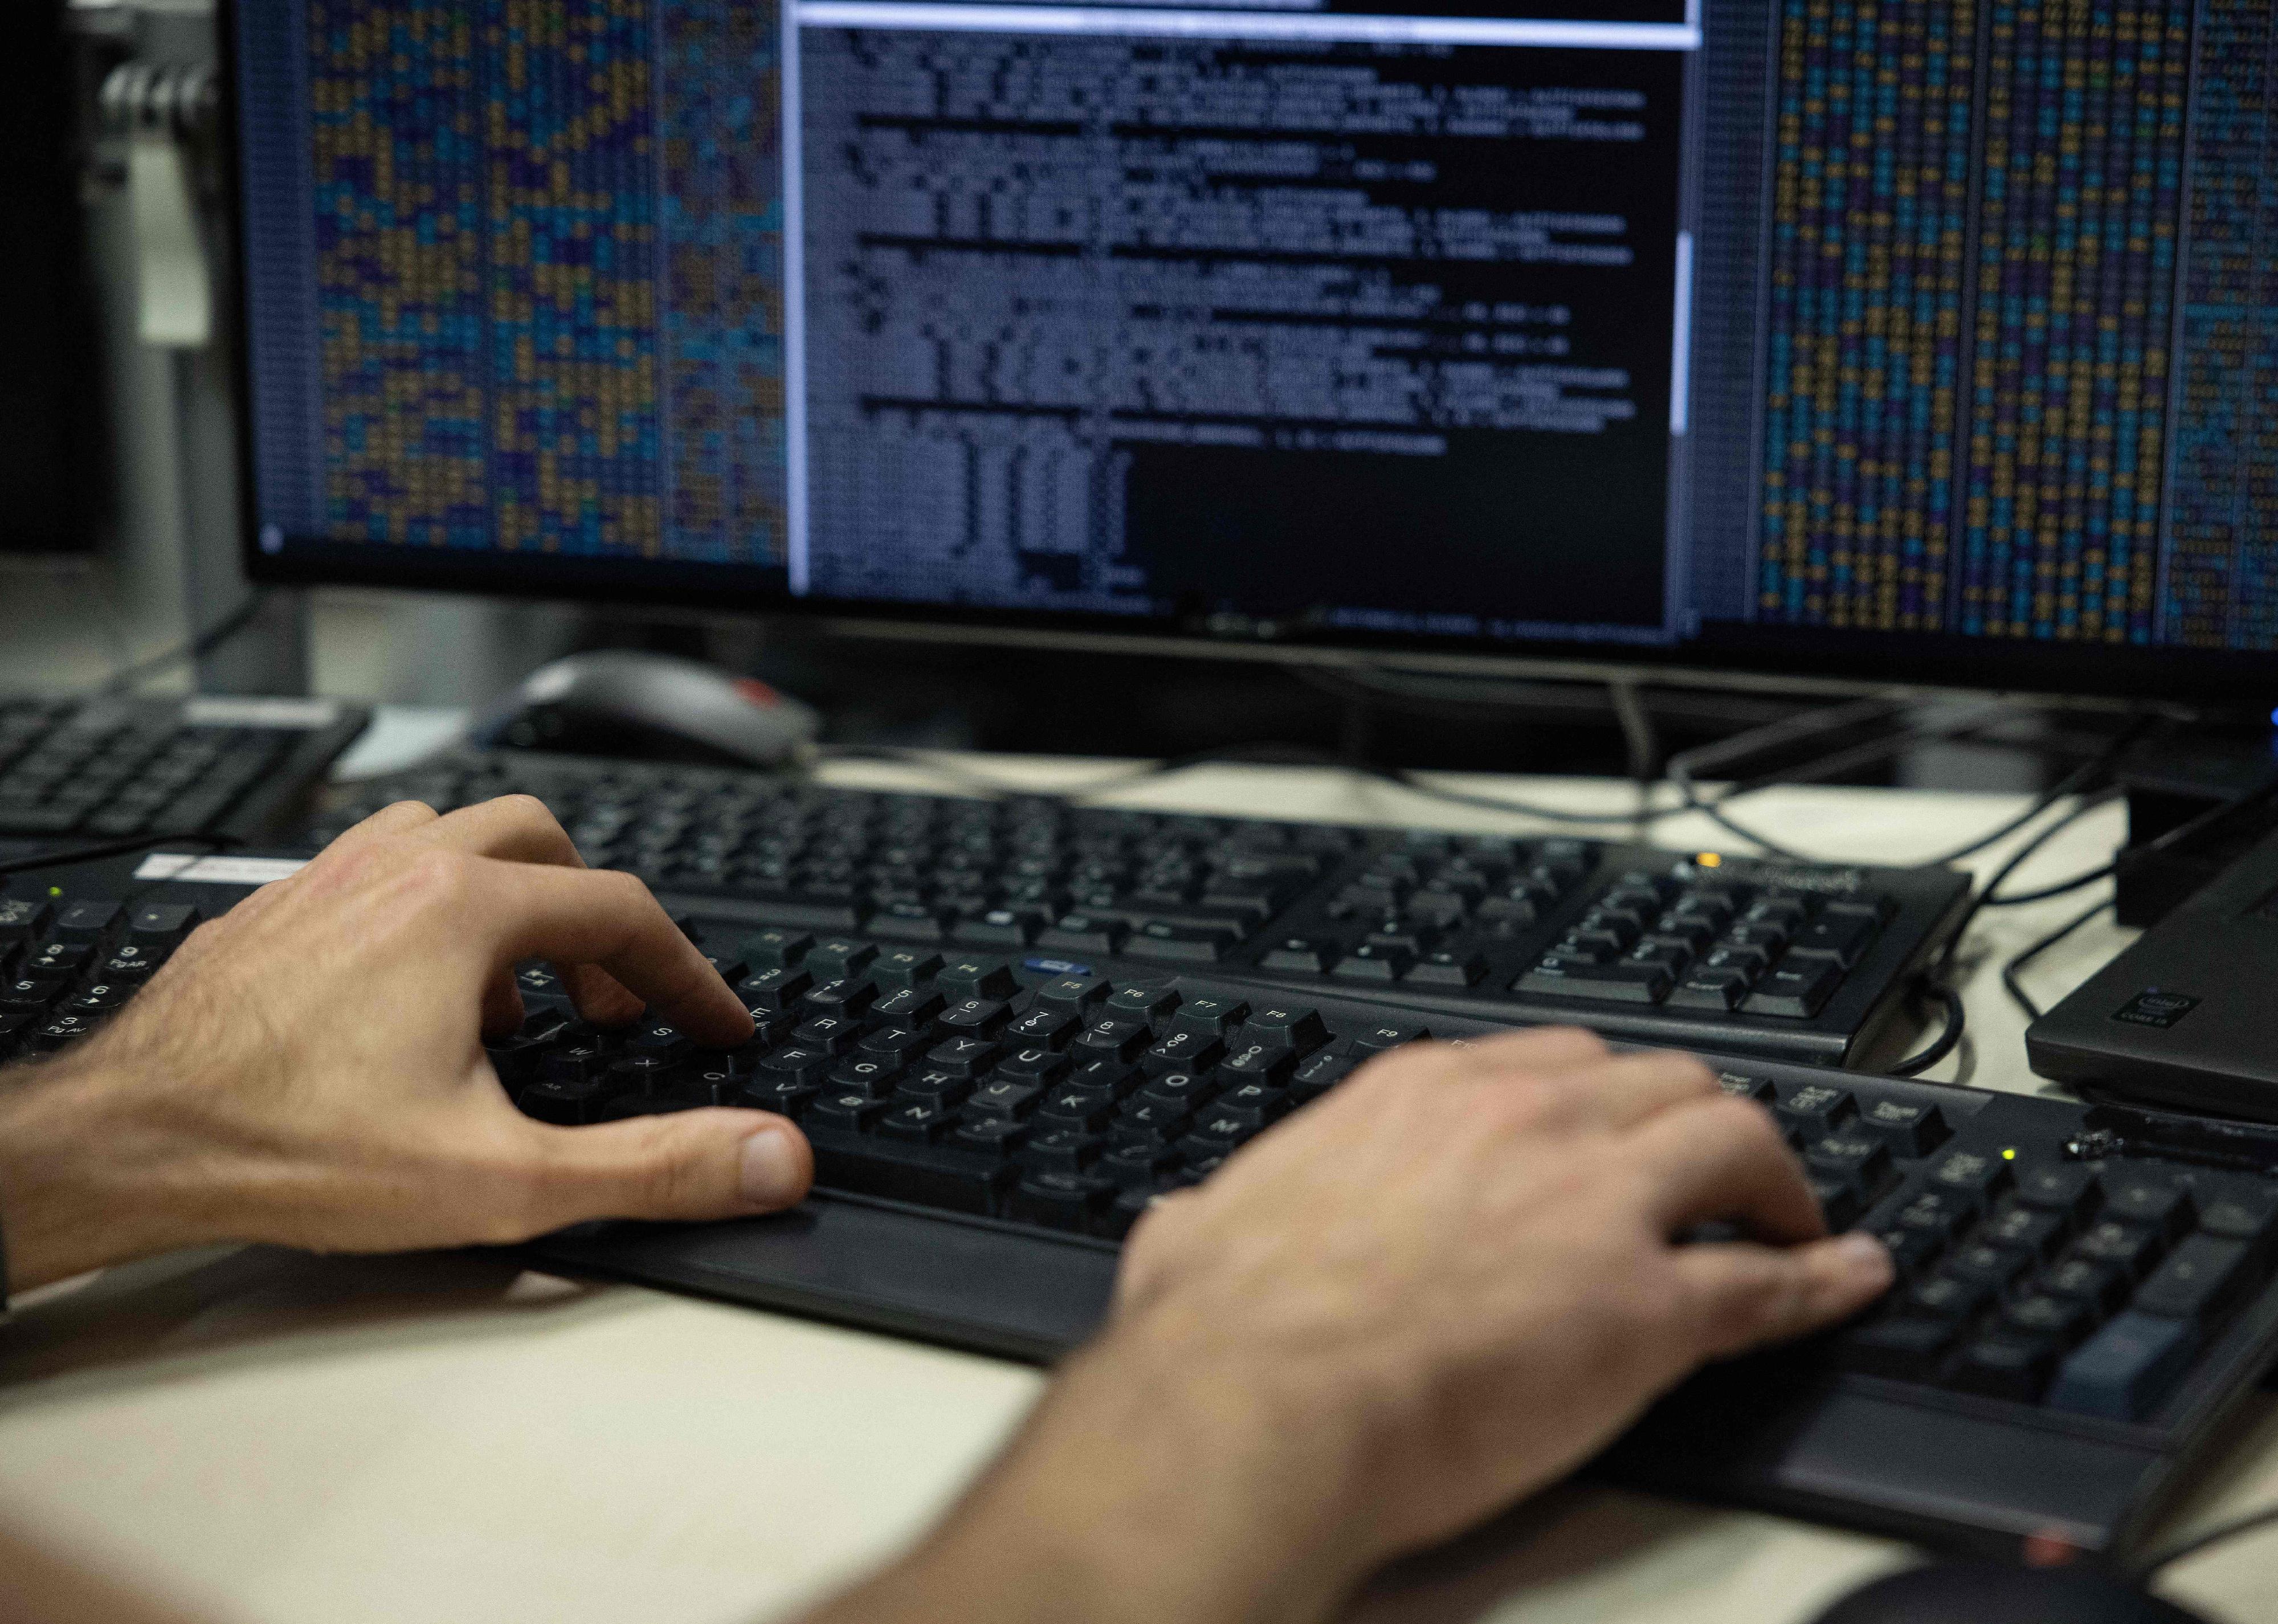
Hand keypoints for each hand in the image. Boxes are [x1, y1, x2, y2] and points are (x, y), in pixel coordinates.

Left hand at [0, 797, 812, 1290]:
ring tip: (515, 998)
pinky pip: (375, 868)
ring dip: (510, 903)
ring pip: (453, 837)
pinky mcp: (272, 909)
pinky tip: (412, 999)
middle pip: (542, 845)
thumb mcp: (505, 1178)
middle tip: (610, 1005)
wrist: (128, 1143)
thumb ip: (653, 1165)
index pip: (621, 912)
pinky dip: (428, 912)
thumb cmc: (291, 1151)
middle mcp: (396, 870)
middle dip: (596, 923)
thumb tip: (770, 1158)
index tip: (712, 1024)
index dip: (685, 975)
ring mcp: (325, 881)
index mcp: (462, 910)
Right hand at [815, 1029, 1890, 1623]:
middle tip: (1719, 1169)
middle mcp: (1520, 1120)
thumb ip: (1211, 1216)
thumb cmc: (1225, 1331)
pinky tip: (1851, 1277)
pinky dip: (1825, 1277)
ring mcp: (1594, 1205)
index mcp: (1420, 1095)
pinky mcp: (1646, 1307)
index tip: (1619, 1129)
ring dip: (1777, 1178)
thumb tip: (1181, 1230)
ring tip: (1794, 1217)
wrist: (1256, 1405)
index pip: (1554, 1061)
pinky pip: (1771, 1279)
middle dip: (1702, 1119)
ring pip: (1737, 1142)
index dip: (1604, 1099)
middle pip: (1664, 1079)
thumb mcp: (1201, 1231)